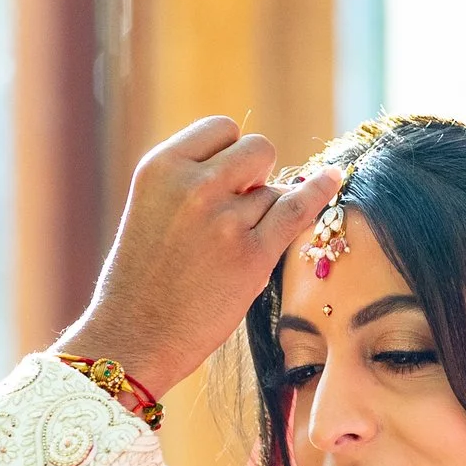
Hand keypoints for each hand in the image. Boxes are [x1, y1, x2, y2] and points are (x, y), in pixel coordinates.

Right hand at [54, 116, 343, 397]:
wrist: (132, 337)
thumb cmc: (141, 281)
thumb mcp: (151, 209)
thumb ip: (192, 181)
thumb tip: (258, 170)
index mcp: (161, 167)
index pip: (222, 129)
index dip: (232, 153)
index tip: (230, 177)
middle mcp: (193, 185)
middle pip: (257, 149)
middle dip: (258, 173)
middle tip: (242, 208)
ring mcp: (225, 220)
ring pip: (276, 190)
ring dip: (267, 212)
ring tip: (233, 249)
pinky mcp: (252, 256)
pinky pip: (299, 209)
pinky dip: (319, 192)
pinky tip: (333, 180)